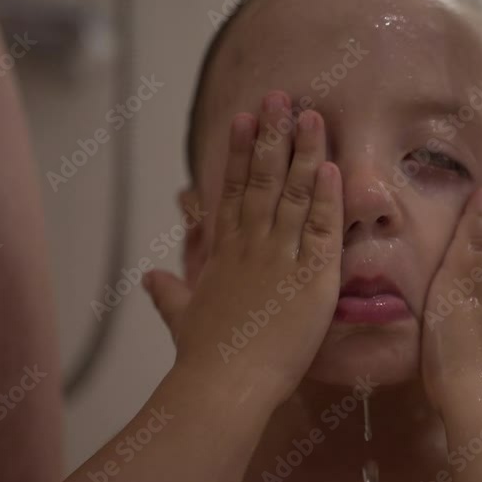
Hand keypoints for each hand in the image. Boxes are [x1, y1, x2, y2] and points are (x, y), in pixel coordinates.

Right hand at [146, 92, 342, 401]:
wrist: (223, 385)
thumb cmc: (203, 356)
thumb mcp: (181, 318)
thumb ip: (169, 294)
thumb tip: (149, 278)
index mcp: (225, 253)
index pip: (233, 191)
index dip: (239, 152)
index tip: (244, 118)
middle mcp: (251, 246)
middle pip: (261, 179)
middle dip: (271, 136)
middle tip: (280, 96)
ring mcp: (280, 258)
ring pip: (292, 194)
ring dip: (303, 153)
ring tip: (310, 115)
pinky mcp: (312, 278)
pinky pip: (321, 229)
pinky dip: (327, 197)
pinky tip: (332, 167)